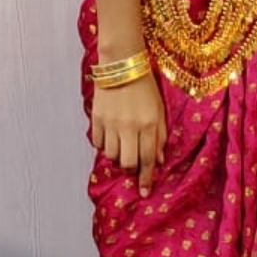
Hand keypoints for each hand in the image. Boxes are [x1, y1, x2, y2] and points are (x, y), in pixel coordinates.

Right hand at [91, 73, 166, 196]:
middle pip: (127, 162)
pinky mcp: (97, 118)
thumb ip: (159, 135)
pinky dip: (104, 144)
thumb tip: (159, 160)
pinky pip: (98, 142)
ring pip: (111, 155)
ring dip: (117, 156)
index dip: (146, 178)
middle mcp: (129, 126)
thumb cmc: (145, 87)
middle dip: (131, 168)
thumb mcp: (159, 110)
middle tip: (133, 163)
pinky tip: (110, 136)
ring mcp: (111, 123)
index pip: (148, 159)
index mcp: (148, 124)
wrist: (121, 64)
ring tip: (122, 145)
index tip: (145, 192)